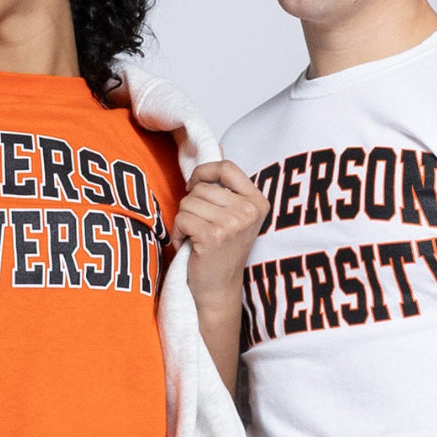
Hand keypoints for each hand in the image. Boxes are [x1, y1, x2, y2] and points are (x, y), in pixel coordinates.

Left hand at [173, 160, 267, 303]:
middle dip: (192, 207)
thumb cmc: (221, 252)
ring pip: (189, 202)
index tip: (195, 189)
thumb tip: (217, 146)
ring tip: (196, 238)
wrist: (217, 290)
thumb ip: (225, 184)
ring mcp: (234, 223)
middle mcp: (250, 211)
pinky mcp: (214, 236)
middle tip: (200, 228)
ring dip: (184, 221)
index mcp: (258, 202)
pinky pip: (182, 217)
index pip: (226, 167)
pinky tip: (190, 246)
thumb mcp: (231, 214)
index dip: (204, 174)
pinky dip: (178, 232)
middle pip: (201, 187)